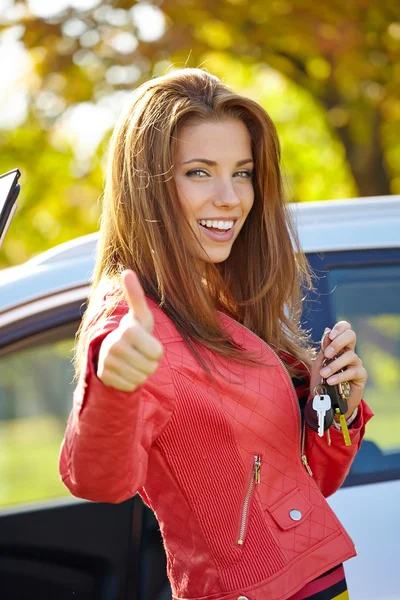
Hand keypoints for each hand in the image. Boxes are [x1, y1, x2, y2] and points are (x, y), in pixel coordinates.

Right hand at [96, 270, 163, 390]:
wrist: (113, 352)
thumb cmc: (134, 332)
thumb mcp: (140, 316)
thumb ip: (136, 295)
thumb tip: (127, 271)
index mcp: (128, 330)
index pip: (158, 353)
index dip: (157, 352)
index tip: (147, 343)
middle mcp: (114, 345)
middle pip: (150, 367)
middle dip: (149, 363)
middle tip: (140, 354)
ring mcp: (107, 362)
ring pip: (140, 378)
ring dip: (141, 372)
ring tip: (133, 362)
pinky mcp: (104, 376)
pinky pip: (129, 386)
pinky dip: (130, 382)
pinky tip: (124, 371)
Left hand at [309, 321, 367, 418]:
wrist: (327, 401)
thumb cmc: (322, 381)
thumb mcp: (318, 364)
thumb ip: (323, 349)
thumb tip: (327, 330)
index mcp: (339, 346)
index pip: (345, 328)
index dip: (340, 328)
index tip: (330, 335)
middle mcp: (349, 352)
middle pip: (351, 336)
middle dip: (338, 343)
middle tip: (327, 354)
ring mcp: (356, 363)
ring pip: (349, 356)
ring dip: (334, 365)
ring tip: (324, 374)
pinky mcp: (361, 375)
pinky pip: (352, 372)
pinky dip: (339, 376)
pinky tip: (330, 381)